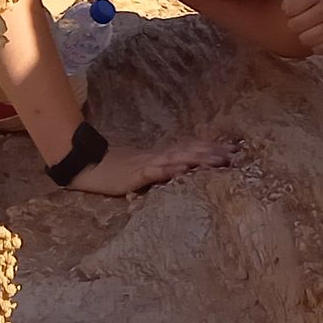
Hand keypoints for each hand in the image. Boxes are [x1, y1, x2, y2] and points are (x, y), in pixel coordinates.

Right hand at [64, 135, 236, 195]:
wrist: (87, 165)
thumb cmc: (115, 170)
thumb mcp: (143, 170)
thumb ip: (162, 169)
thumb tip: (182, 171)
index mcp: (161, 155)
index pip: (190, 148)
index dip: (211, 148)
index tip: (232, 150)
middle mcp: (158, 155)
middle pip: (190, 150)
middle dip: (213, 152)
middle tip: (235, 154)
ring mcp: (148, 163)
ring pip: (178, 158)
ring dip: (199, 158)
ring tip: (219, 160)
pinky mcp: (136, 174)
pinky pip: (155, 171)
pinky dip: (170, 170)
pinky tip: (184, 170)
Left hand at [274, 0, 322, 55]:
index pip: (288, 8)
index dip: (288, 6)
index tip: (297, 1)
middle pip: (295, 25)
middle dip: (296, 21)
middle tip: (305, 12)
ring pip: (306, 39)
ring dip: (304, 33)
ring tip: (312, 22)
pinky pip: (318, 49)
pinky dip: (316, 44)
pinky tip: (321, 31)